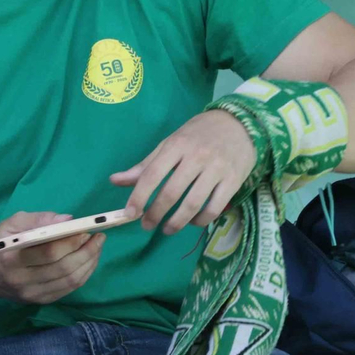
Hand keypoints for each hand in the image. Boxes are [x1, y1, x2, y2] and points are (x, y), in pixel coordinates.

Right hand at [0, 211, 103, 304]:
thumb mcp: (11, 223)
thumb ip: (38, 219)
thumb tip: (67, 219)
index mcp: (11, 258)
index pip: (48, 252)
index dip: (71, 241)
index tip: (85, 229)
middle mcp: (21, 280)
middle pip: (63, 268)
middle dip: (87, 252)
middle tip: (98, 237)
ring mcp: (31, 295)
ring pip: (70, 281)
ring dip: (89, 263)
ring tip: (97, 247)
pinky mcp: (39, 301)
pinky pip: (69, 289)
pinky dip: (84, 274)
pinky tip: (88, 261)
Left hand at [112, 109, 255, 233]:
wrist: (240, 124)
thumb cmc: (199, 135)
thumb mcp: (170, 143)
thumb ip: (145, 165)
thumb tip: (114, 180)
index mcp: (176, 145)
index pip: (152, 174)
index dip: (139, 196)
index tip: (129, 214)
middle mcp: (196, 157)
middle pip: (172, 192)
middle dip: (156, 213)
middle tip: (147, 225)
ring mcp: (216, 169)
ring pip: (193, 204)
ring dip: (177, 222)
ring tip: (167, 229)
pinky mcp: (233, 181)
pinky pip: (215, 208)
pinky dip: (201, 220)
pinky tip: (192, 222)